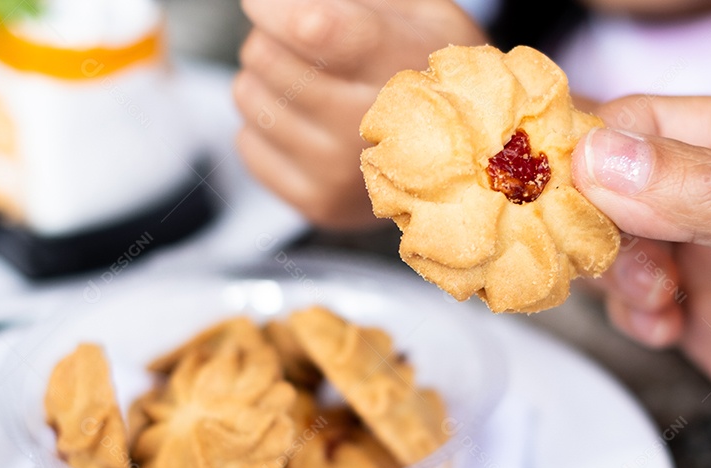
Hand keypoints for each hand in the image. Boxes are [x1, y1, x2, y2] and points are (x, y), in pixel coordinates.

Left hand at [234, 0, 486, 228]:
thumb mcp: (416, 10)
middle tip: (309, 50)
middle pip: (265, 56)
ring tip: (315, 89)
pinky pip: (248, 144)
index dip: (273, 10)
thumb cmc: (425, 68)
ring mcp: (340, 172)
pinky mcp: (319, 203)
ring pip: (248, 97)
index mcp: (396, 61)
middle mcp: (367, 124)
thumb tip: (288, 4)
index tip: (262, 4)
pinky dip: (268, 130)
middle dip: (274, 39)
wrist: (462, 157)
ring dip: (268, 83)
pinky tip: (310, 130)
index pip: (310, 28)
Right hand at [571, 96, 710, 467]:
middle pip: (622, 184)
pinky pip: (640, 303)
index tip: (556, 193)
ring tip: (655, 302)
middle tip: (602, 260)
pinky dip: (632, 315)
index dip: (595, 151)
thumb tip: (601, 159)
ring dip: (614, 272)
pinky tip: (664, 331)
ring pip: (622, 245)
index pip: (650, 123)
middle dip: (597, 219)